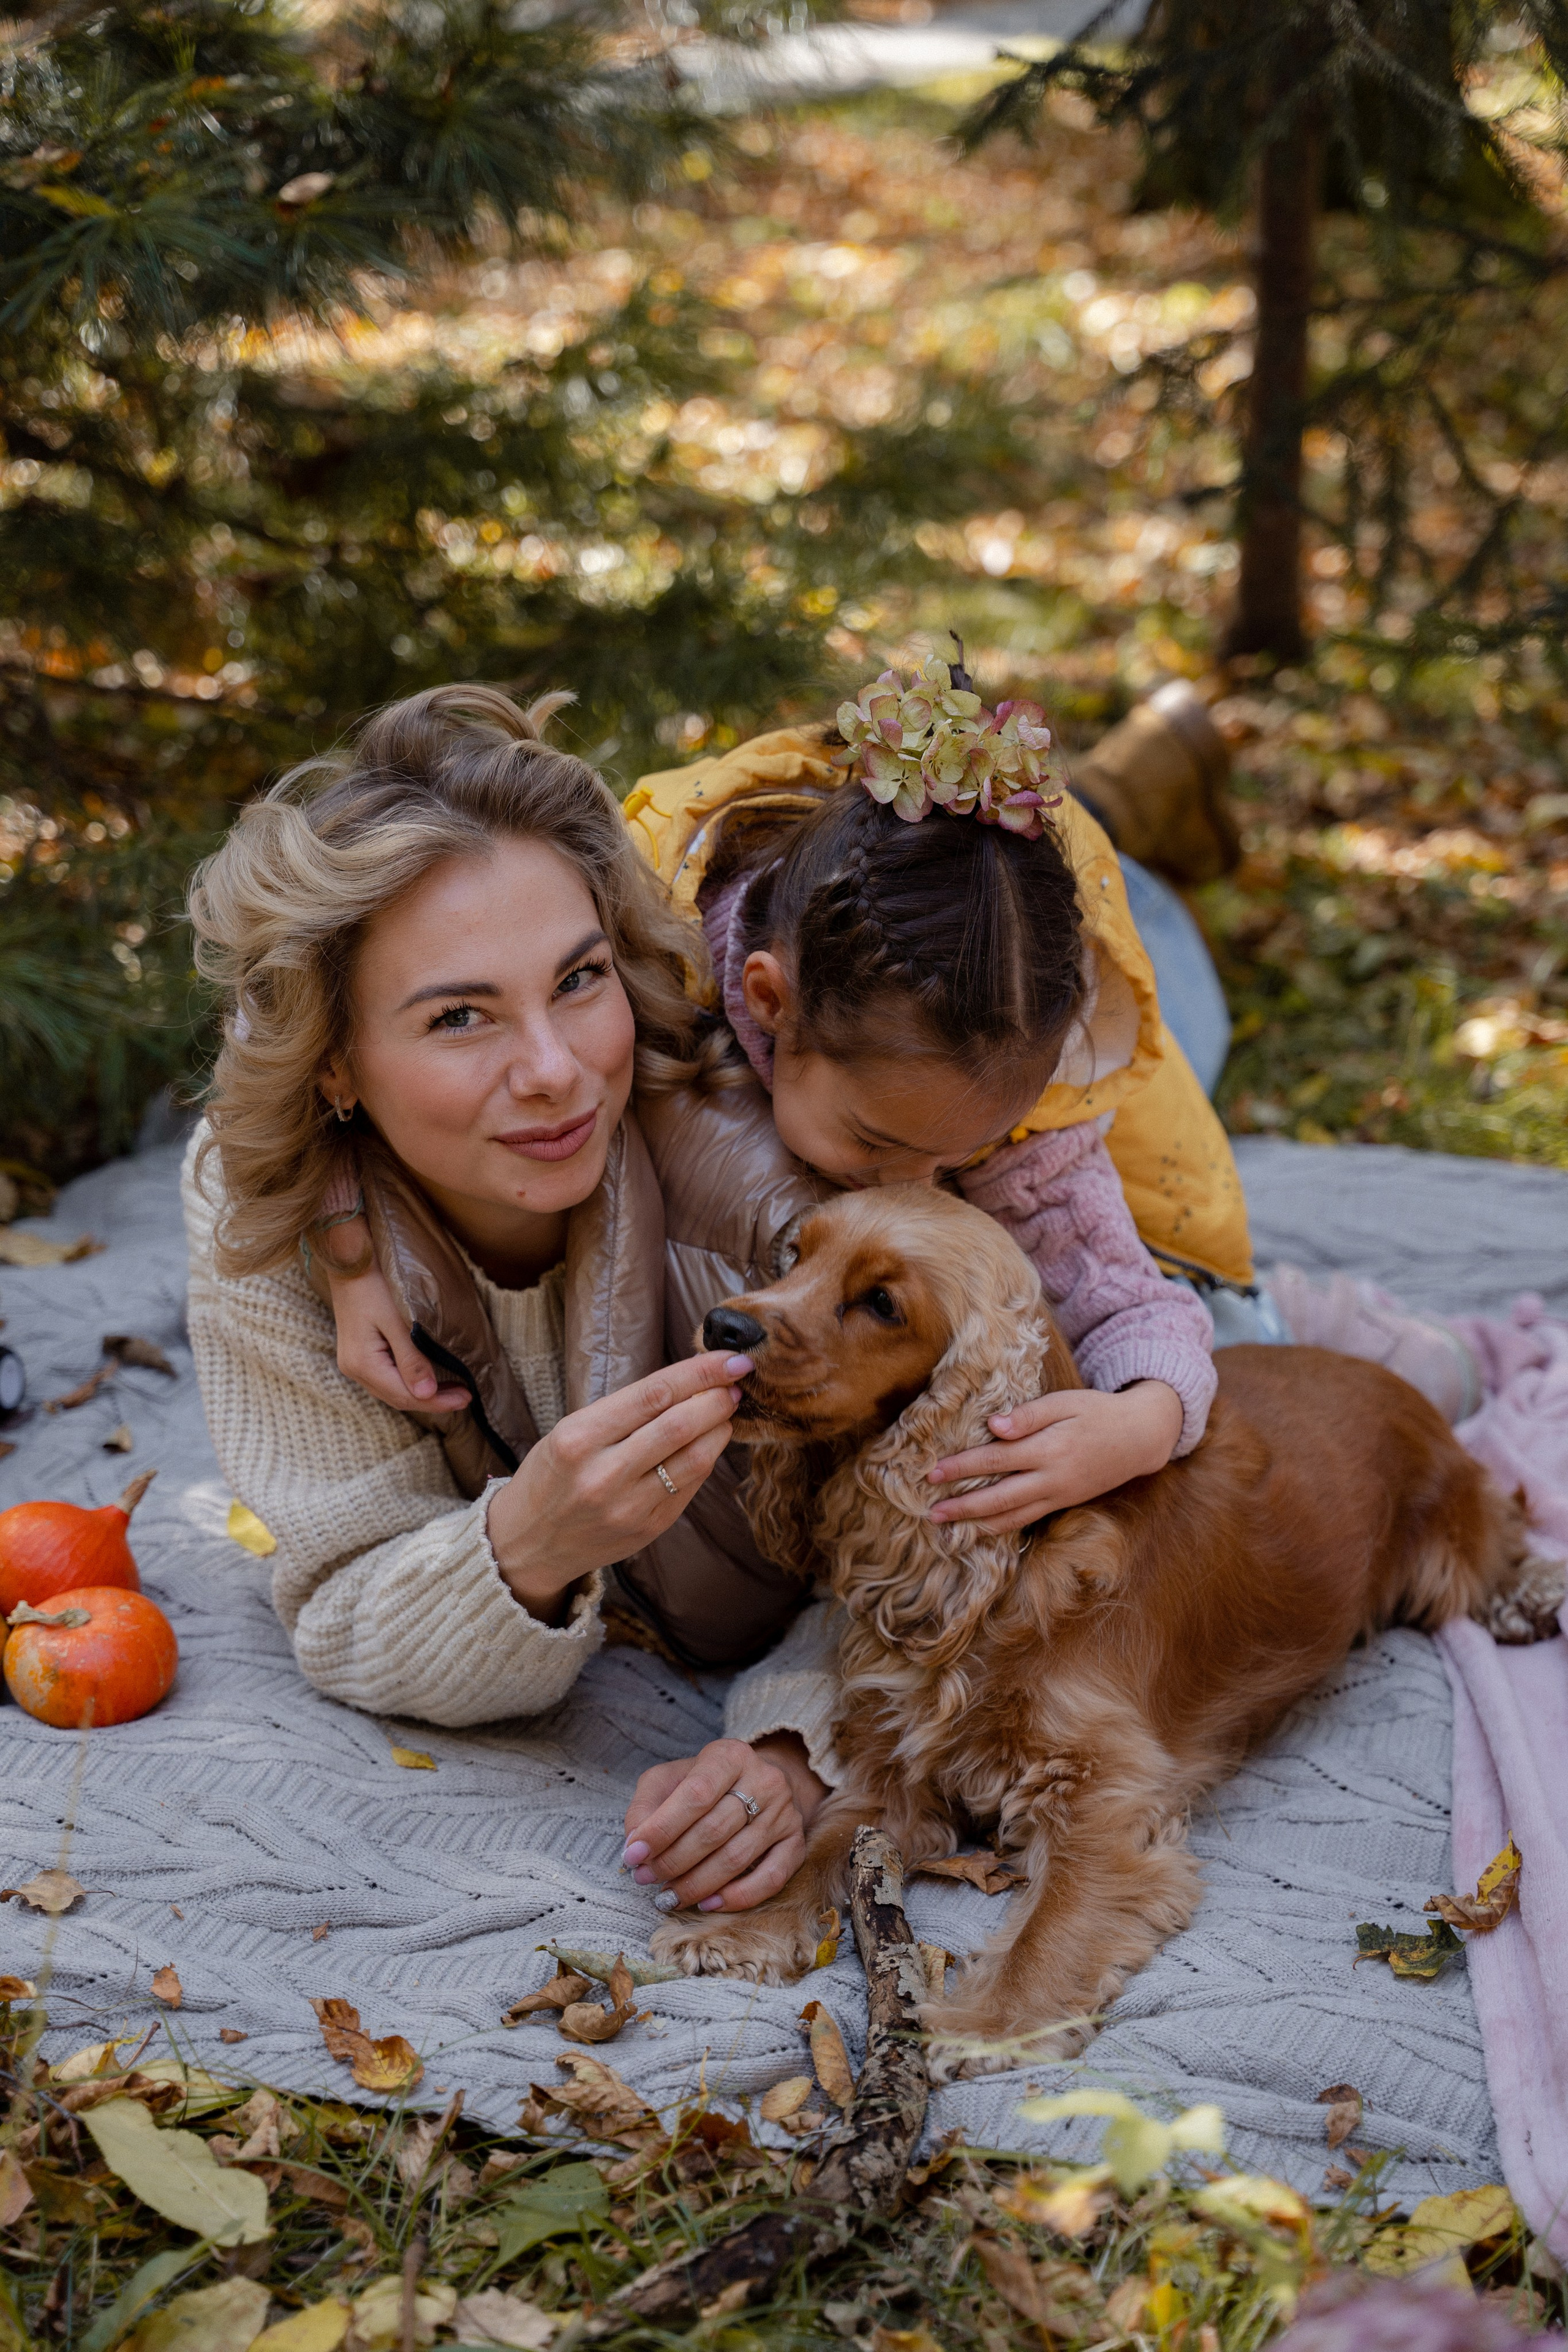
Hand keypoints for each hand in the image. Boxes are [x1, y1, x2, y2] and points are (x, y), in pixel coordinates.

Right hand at [321, 1218, 469, 1412]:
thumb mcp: (398, 1322)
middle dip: (432, 1400)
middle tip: (465, 1396)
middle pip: (397, 1397)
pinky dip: (408, 1383)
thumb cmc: (375, 1287)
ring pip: (391, 1390)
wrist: (350, 1263)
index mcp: (362, 1364)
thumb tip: (427, 1394)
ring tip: (451, 1391)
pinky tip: (427, 1380)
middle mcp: (354, 1370)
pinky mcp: (359, 1354)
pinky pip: (386, 1379)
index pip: (404, 1395)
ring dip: (422, 1394)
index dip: (437, 1401)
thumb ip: (412, 1360)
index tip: (466, 1397)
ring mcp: (354, 1363)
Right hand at [486, 1351, 753, 1618]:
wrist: (528, 1544)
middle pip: (679, 1425)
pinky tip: (709, 1443)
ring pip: (694, 1459)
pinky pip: (690, 1487)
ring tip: (727, 1409)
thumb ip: (626, 1410)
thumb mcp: (570, 1432)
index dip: (700, 1373)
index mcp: (579, 1438)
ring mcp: (628, 1508)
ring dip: (720, 1428)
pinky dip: (706, 1459)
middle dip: (718, 1397)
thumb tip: (688, 1381)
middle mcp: (603, 1475)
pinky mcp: (647, 1530)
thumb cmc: (551, 1476)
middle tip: (737, 1380)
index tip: (730, 1358)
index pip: (653, 1394)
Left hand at [623, 1733, 826, 1911]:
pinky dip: (737, 1897)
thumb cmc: (704, 1785)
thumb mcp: (670, 1780)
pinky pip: (771, 1878)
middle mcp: (763, 1779)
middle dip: (673, 1861)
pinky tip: (708, 1903)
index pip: (695, 1794)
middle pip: (714, 1830)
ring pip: (738, 1857)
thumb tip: (635, 1844)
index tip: (633, 1854)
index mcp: (729, 1755)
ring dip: (696, 1884)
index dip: (662, 1829)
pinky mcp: (796, 1843)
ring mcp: (784, 1812)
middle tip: (645, 1879)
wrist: (757, 1784)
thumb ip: (646, 1805)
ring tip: (668, 1896)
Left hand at [926, 1379, 1183, 1530]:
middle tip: (931, 1513)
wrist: (1139, 1437)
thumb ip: (1028, 1415)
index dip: (962, 1467)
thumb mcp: (1065, 1402)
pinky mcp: (1064, 1503)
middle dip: (962, 1507)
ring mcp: (1059, 1495)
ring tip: (948, 1529)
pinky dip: (1002, 1527)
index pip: (996, 1460)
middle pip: (999, 1497)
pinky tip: (981, 1530)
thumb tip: (992, 1427)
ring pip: (1012, 1517)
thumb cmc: (1097, 1412)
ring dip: (977, 1524)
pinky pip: (1028, 1520)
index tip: (933, 1472)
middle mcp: (1052, 1479)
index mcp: (1049, 1448)